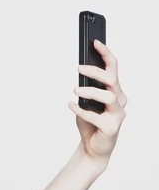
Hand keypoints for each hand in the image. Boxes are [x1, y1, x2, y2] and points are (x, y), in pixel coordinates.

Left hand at [70, 40, 126, 164]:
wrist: (93, 147)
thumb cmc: (91, 122)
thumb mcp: (87, 101)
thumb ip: (86, 87)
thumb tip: (79, 72)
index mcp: (114, 91)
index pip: (113, 68)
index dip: (105, 54)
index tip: (95, 42)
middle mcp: (119, 101)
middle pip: (112, 80)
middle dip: (96, 71)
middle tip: (78, 68)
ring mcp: (117, 115)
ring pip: (108, 97)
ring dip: (90, 91)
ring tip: (75, 90)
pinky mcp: (111, 128)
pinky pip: (96, 116)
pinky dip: (81, 110)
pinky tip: (71, 105)